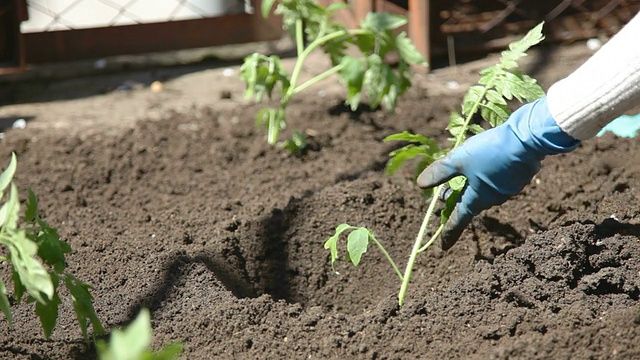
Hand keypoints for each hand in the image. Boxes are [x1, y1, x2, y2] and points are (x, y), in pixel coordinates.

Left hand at [417, 97, 578, 249]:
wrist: (528, 139)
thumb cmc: (490, 151)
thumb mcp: (457, 160)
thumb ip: (439, 173)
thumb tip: (420, 185)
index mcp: (477, 199)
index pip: (459, 220)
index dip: (449, 232)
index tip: (443, 246)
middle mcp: (493, 199)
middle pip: (470, 204)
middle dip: (456, 201)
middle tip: (443, 192)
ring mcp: (508, 189)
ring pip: (483, 192)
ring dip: (470, 186)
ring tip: (461, 172)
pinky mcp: (518, 177)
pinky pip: (496, 182)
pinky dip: (485, 177)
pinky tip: (485, 161)